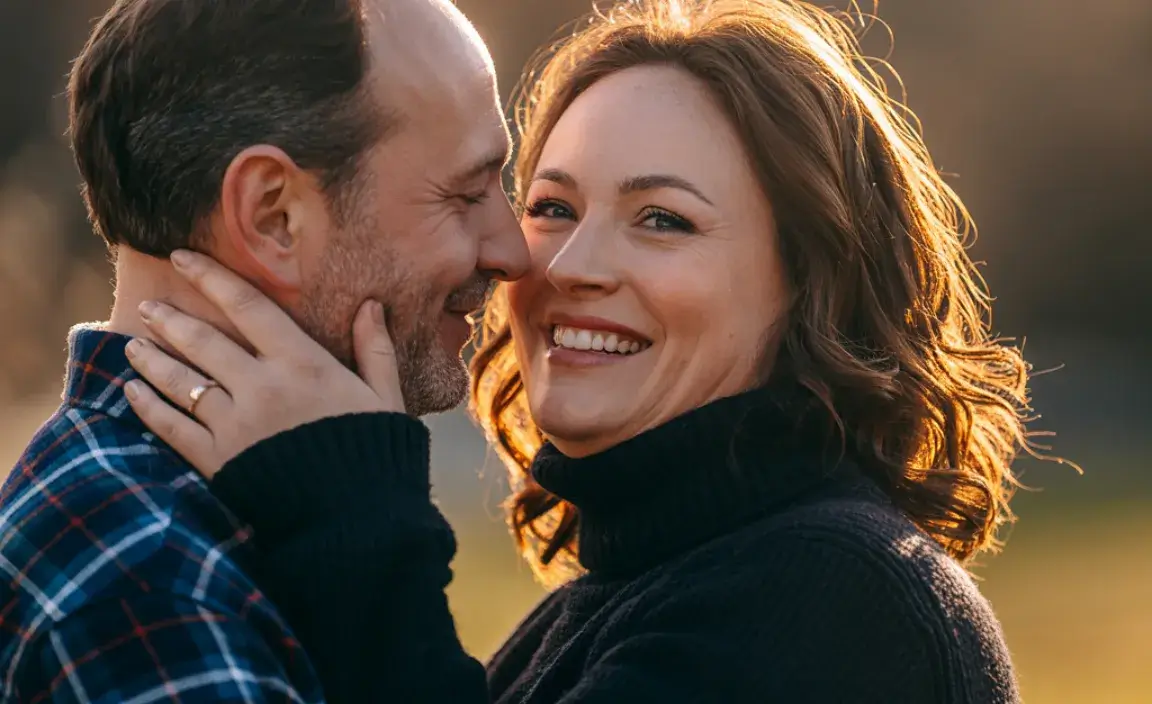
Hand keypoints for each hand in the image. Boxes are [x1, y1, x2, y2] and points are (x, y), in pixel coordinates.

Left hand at [123, 249, 403, 478]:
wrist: (356, 522)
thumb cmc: (376, 455)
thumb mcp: (386, 398)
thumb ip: (376, 350)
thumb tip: (372, 305)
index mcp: (303, 364)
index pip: (248, 307)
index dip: (211, 278)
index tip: (182, 259)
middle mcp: (262, 387)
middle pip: (203, 341)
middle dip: (170, 319)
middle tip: (148, 305)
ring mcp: (236, 425)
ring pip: (181, 382)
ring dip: (152, 361)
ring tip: (133, 346)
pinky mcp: (219, 461)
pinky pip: (173, 428)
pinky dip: (149, 409)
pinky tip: (133, 394)